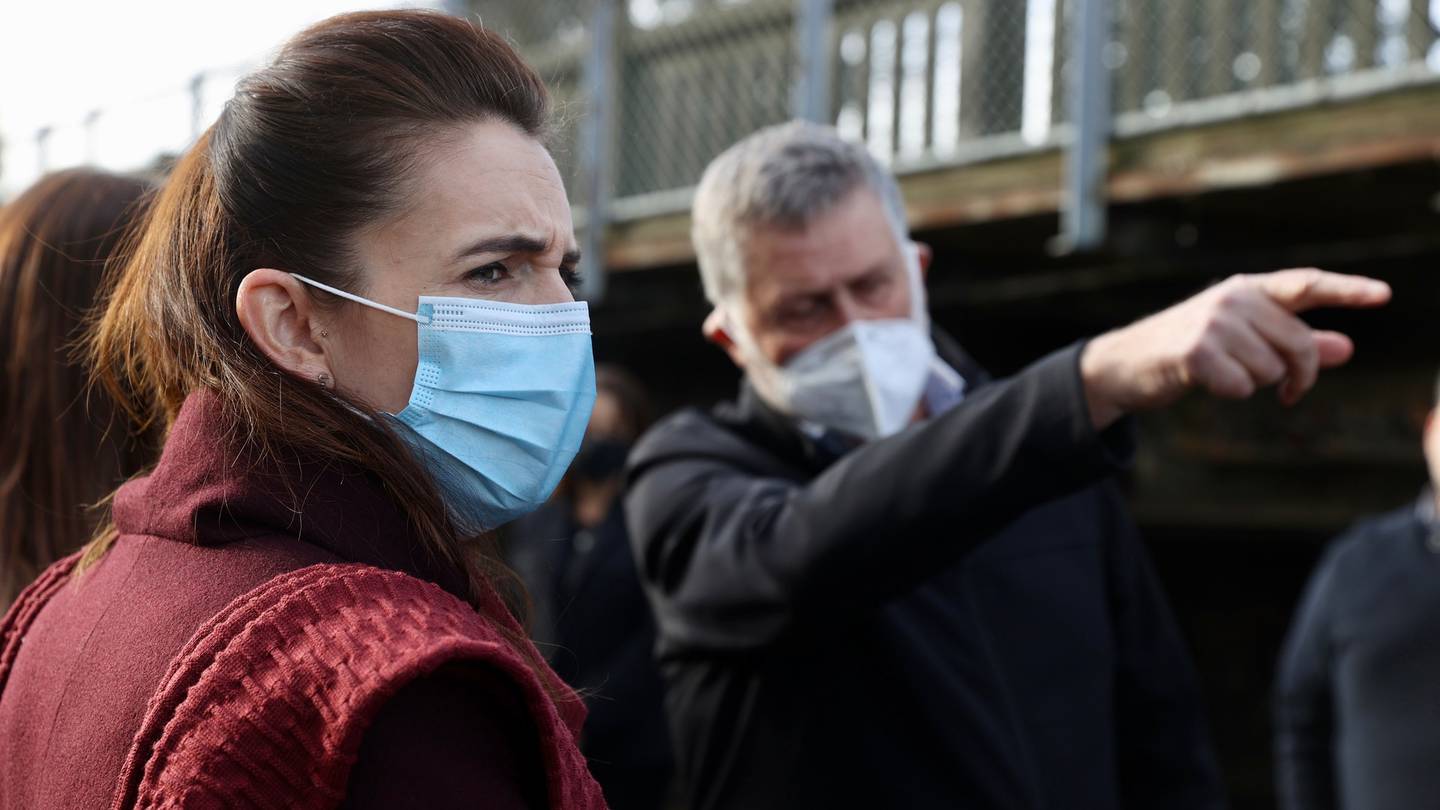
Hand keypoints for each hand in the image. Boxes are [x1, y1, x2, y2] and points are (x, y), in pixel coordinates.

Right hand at [1080, 269, 1390, 428]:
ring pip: (1271, 370)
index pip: (1306, 285)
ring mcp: (1212, 322)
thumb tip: (1347, 348)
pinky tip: (1206, 383)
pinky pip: (1242, 387)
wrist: (1124, 364)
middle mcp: (1233, 298)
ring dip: (1253, 384)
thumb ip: (1295, 342)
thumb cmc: (1187, 351)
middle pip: (1299, 344)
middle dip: (1298, 376)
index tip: (1384, 295)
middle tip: (1289, 393)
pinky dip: (1229, 393)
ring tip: (1224, 375)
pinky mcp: (1195, 351)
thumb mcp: (1245, 342)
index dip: (1347, 290)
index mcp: (1248, 290)